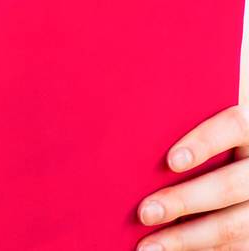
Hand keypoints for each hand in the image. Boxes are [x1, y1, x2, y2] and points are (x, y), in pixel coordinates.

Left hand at [135, 103, 248, 249]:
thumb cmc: (200, 138)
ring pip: (235, 225)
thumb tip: (128, 133)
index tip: (171, 161)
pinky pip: (236, 247)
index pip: (235, 126)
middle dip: (184, 200)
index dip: (204, 142)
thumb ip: (177, 125)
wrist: (231, 165)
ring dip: (187, 237)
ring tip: (149, 246)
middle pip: (231, 184)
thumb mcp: (198, 125)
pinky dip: (200, 250)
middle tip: (145, 212)